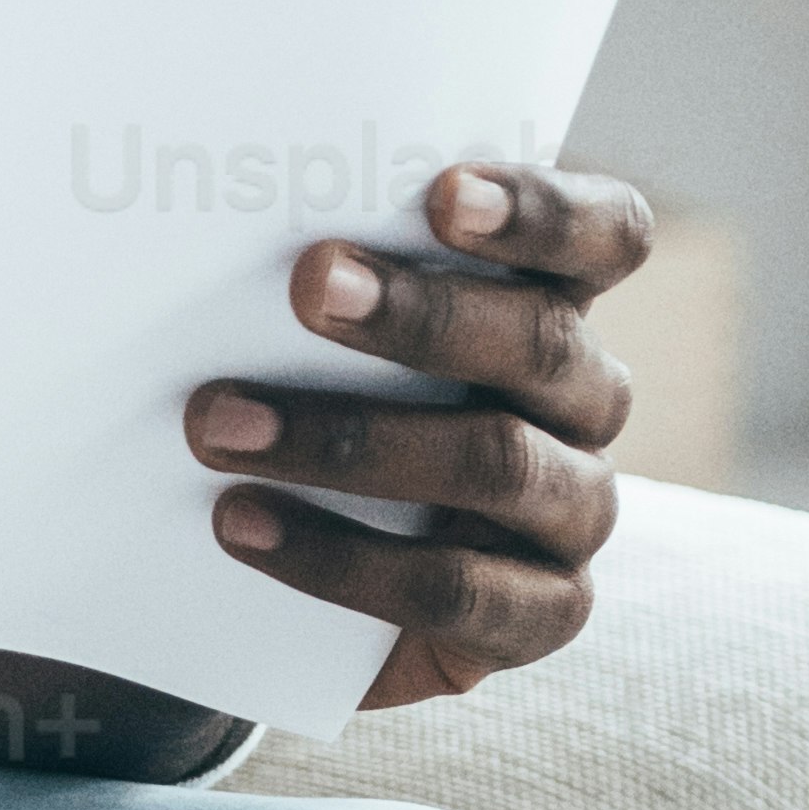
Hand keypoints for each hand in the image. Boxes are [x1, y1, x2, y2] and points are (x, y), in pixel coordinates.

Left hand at [182, 158, 648, 715]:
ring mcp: (574, 512)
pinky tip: (242, 525)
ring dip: (354, 439)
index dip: (543, 211)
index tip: (444, 194)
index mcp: (554, 304)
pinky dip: (342, 560)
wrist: (294, 593)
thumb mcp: (316, 338)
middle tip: (307, 284)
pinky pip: (457, 589)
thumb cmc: (310, 412)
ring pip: (500, 463)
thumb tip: (203, 217)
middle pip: (544, 343)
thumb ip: (319, 282)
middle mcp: (584, 403)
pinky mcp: (539, 615)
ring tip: (221, 426)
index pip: (605, 236)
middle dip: (421, 315)